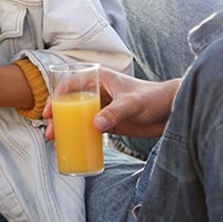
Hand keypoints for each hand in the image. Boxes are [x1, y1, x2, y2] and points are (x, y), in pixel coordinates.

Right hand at [45, 69, 175, 139]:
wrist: (173, 112)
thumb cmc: (154, 98)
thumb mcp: (132, 104)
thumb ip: (115, 113)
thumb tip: (94, 126)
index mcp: (99, 78)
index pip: (70, 84)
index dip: (56, 97)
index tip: (49, 112)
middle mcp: (98, 91)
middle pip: (70, 102)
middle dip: (57, 116)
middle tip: (50, 131)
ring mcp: (103, 107)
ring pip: (77, 116)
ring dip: (65, 127)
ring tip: (56, 139)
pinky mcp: (109, 121)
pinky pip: (88, 127)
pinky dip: (78, 134)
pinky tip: (72, 143)